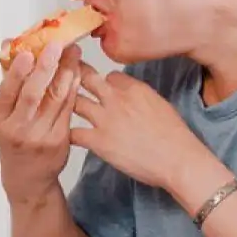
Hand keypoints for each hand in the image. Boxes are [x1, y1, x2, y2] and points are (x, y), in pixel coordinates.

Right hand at [0, 42, 82, 201]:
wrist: (27, 176)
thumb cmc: (12, 139)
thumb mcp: (2, 115)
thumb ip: (9, 83)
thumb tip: (9, 45)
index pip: (7, 92)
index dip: (17, 72)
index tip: (27, 52)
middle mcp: (17, 129)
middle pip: (33, 94)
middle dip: (46, 67)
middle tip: (57, 45)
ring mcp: (40, 135)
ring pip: (55, 99)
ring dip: (66, 72)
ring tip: (73, 52)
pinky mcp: (60, 140)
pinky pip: (68, 108)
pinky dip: (73, 88)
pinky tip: (77, 73)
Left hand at [71, 63, 208, 188]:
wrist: (179, 160)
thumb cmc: (175, 138)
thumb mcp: (160, 105)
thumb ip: (141, 96)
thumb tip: (131, 96)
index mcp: (135, 89)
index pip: (110, 76)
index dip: (103, 83)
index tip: (100, 90)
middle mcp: (117, 99)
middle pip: (87, 78)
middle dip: (74, 76)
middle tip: (63, 77)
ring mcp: (105, 119)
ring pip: (74, 102)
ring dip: (66, 105)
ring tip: (58, 107)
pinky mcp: (98, 141)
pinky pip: (73, 133)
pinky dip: (67, 135)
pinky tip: (65, 137)